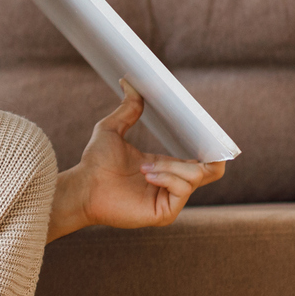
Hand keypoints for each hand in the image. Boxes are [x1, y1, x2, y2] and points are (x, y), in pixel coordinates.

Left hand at [50, 79, 226, 238]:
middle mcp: (172, 183)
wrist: (81, 187)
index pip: (203, 160)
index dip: (213, 146)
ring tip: (144, 167)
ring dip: (172, 166)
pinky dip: (167, 177)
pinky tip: (147, 175)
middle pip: (212, 171)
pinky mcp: (165, 213)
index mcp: (167, 166)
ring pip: (196, 176)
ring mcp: (170, 199)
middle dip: (211, 154)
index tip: (209, 129)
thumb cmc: (94, 163)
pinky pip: (182, 190)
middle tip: (201, 142)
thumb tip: (129, 82)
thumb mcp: (112, 129)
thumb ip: (126, 108)